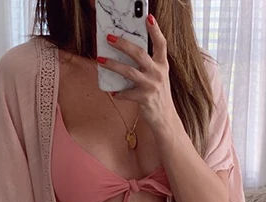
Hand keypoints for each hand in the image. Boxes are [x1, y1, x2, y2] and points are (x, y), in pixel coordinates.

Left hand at [97, 15, 176, 132]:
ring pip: (128, 71)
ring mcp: (151, 86)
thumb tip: (128, 53)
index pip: (161, 43)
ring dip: (112, 65)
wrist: (165, 119)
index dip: (155, 30)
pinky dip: (117, 93)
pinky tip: (112, 92)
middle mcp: (158, 73)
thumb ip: (148, 65)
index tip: (148, 17)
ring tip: (100, 60)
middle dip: (122, 44)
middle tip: (109, 38)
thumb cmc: (158, 96)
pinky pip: (126, 93)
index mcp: (162, 65)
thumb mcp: (158, 77)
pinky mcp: (144, 99)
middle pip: (139, 53)